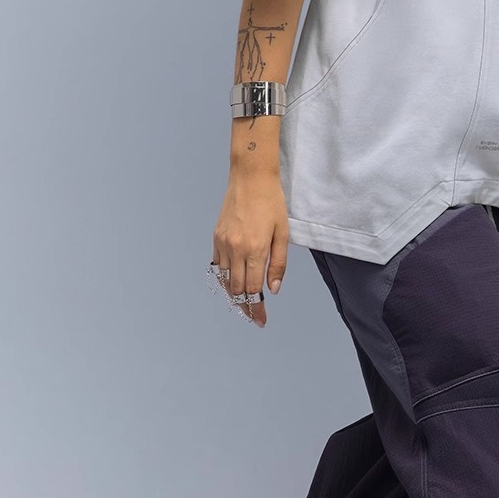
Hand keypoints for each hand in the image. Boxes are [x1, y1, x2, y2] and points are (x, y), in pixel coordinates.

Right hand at [211, 173, 289, 327]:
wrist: (250, 177)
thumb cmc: (271, 202)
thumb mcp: (282, 233)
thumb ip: (278, 264)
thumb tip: (273, 289)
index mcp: (254, 250)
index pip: (254, 290)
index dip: (257, 308)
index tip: (261, 320)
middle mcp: (235, 249)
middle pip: (237, 289)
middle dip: (245, 306)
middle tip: (254, 316)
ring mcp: (223, 243)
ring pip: (225, 280)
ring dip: (234, 294)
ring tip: (244, 303)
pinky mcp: (216, 236)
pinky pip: (217, 265)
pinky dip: (224, 278)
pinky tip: (233, 282)